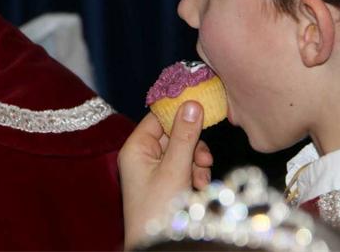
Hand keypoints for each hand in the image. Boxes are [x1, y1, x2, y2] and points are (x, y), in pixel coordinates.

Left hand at [118, 101, 213, 249]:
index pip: (157, 116)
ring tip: (200, 180)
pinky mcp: (167, 183)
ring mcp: (155, 170)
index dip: (178, 112)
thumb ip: (184, 135)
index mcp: (136, 148)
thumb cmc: (158, 209)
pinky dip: (195, 174)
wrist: (159, 246)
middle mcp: (143, 156)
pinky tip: (199, 187)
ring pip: (184, 151)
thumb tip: (191, 103)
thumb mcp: (175, 169)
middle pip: (174, 133)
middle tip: (203, 159)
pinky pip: (186, 168)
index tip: (202, 106)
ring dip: (197, 162)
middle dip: (193, 145)